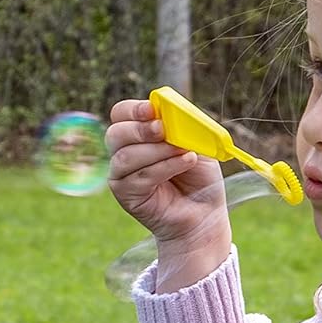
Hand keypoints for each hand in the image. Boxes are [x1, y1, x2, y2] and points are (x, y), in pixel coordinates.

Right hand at [105, 97, 230, 247]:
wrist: (205, 213)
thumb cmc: (199, 178)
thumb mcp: (197, 144)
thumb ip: (183, 126)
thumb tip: (169, 114)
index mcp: (138, 133)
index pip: (122, 113)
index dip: (134, 109)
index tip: (152, 110)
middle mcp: (124, 152)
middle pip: (115, 133)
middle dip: (140, 130)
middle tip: (162, 130)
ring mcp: (122, 175)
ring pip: (125, 156)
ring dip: (157, 151)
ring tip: (184, 153)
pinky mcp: (126, 195)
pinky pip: (137, 177)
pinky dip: (163, 168)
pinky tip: (184, 164)